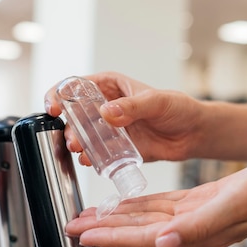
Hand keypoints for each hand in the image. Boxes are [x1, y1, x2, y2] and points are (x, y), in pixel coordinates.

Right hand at [44, 72, 202, 163]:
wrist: (193, 134)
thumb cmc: (178, 108)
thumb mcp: (157, 102)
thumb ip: (132, 106)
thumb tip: (107, 112)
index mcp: (110, 86)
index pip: (76, 86)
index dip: (59, 94)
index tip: (53, 107)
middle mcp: (105, 106)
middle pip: (74, 114)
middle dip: (68, 126)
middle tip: (73, 139)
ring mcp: (109, 129)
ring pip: (83, 135)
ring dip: (77, 143)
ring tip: (81, 151)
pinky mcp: (116, 148)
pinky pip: (97, 152)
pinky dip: (90, 157)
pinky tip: (91, 161)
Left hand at [65, 156, 246, 246]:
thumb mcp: (232, 206)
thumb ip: (196, 228)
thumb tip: (162, 244)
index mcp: (195, 233)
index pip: (142, 238)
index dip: (110, 238)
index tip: (82, 236)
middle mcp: (189, 229)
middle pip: (135, 231)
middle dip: (103, 229)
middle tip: (73, 226)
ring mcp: (192, 217)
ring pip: (144, 218)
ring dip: (116, 218)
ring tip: (90, 217)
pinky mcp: (197, 202)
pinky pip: (159, 205)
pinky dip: (138, 205)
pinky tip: (124, 203)